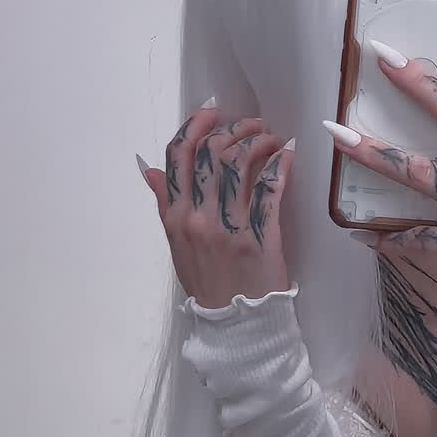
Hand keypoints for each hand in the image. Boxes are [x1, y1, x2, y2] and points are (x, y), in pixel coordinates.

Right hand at [137, 101, 294, 307]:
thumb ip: (164, 204)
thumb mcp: (176, 243)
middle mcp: (198, 218)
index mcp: (175, 216)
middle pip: (211, 153)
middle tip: (252, 125)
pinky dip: (280, 166)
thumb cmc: (208, 282)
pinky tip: (287, 156)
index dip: (195, 126)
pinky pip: (270, 191)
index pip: (178, 157)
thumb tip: (149, 169)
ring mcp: (228, 228)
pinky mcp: (260, 238)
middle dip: (234, 128)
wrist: (234, 324)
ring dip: (259, 142)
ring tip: (271, 139)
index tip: (213, 112)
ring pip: (240, 165)